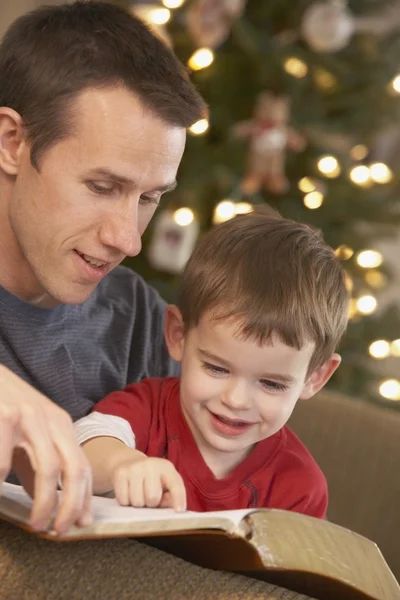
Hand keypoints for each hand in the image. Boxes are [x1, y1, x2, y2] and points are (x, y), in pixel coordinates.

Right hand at [0, 365, 92, 533]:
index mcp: (61, 425)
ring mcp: (30, 417)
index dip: (84, 498)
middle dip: (71, 505)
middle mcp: (52, 420)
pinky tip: (0, 493)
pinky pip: (6, 463)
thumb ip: (37, 467)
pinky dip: (3, 483)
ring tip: (36, 523)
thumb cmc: (5, 409)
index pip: (82, 466)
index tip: (79, 524)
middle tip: (59, 530)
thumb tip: (48, 502)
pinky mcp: (6, 416)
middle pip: (74, 468)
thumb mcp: (29, 436)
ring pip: (49, 468)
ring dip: (45, 502)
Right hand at [112, 454, 186, 511]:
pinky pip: (123, 500)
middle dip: (151, 503)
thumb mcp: (165, 483)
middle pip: (152, 498)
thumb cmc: (152, 479)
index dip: (179, 499)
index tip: (179, 511)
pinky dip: (126, 502)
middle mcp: (151, 464)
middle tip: (149, 498)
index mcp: (166, 467)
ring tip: (139, 495)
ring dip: (138, 504)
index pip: (175, 485)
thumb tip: (173, 509)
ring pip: (137, 502)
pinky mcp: (120, 473)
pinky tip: (129, 492)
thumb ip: (171, 497)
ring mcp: (134, 468)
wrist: (128, 462)